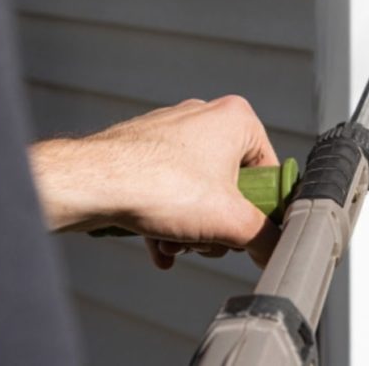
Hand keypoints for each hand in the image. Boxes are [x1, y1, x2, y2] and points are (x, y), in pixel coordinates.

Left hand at [30, 95, 281, 268]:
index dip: (261, 210)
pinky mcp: (143, 150)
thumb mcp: (230, 222)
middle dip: (217, 225)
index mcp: (237, 119)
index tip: (247, 233)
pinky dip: (167, 222)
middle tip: (205, 241)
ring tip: (175, 245)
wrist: (90, 184)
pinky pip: (169, 191)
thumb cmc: (158, 185)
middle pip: (232, 186)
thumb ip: (265, 238)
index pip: (269, 172)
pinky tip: (159, 248)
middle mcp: (204, 118)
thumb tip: (277, 250)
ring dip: (191, 229)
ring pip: (198, 192)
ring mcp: (171, 133)